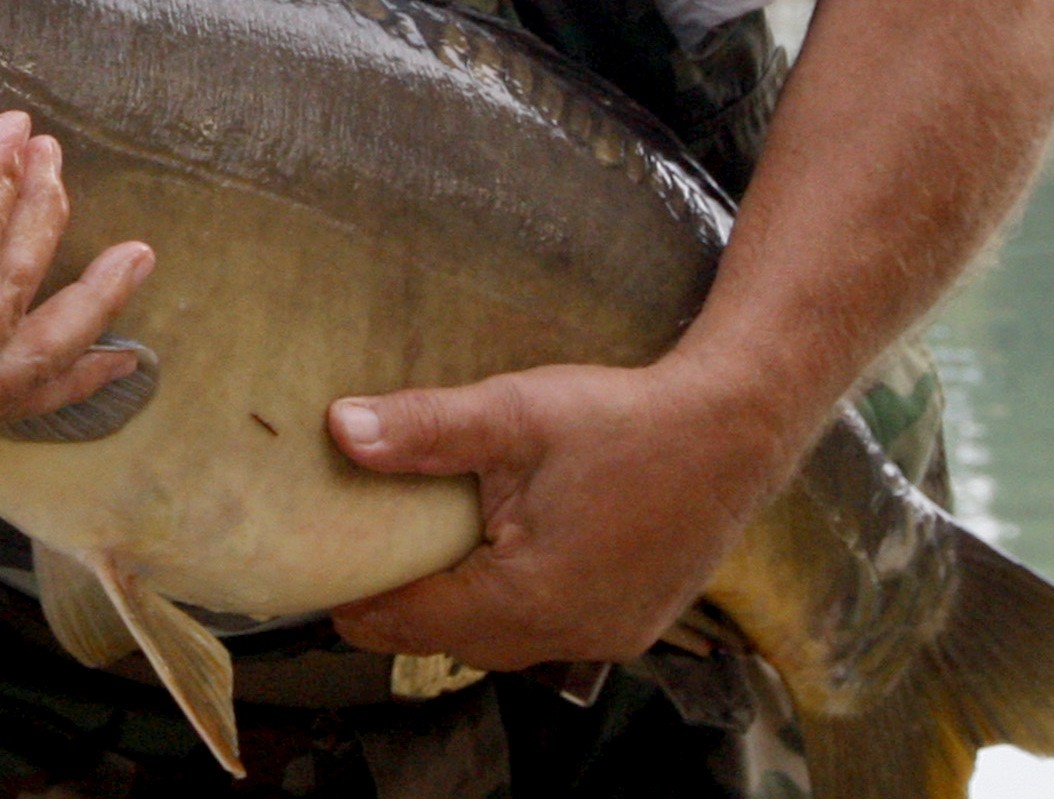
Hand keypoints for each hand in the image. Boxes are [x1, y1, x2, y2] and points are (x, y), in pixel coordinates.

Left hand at [323, 359, 804, 669]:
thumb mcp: (514, 413)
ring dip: (459, 605)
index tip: (317, 569)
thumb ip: (425, 429)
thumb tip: (340, 430)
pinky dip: (511, 603)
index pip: (412, 622)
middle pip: (452, 639)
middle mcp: (570, 634)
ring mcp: (607, 636)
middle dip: (404, 603)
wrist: (736, 429)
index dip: (358, 596)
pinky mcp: (630, 624)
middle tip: (360, 552)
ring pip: (500, 641)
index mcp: (531, 598)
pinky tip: (498, 554)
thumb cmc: (626, 421)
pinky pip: (546, 631)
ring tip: (420, 551)